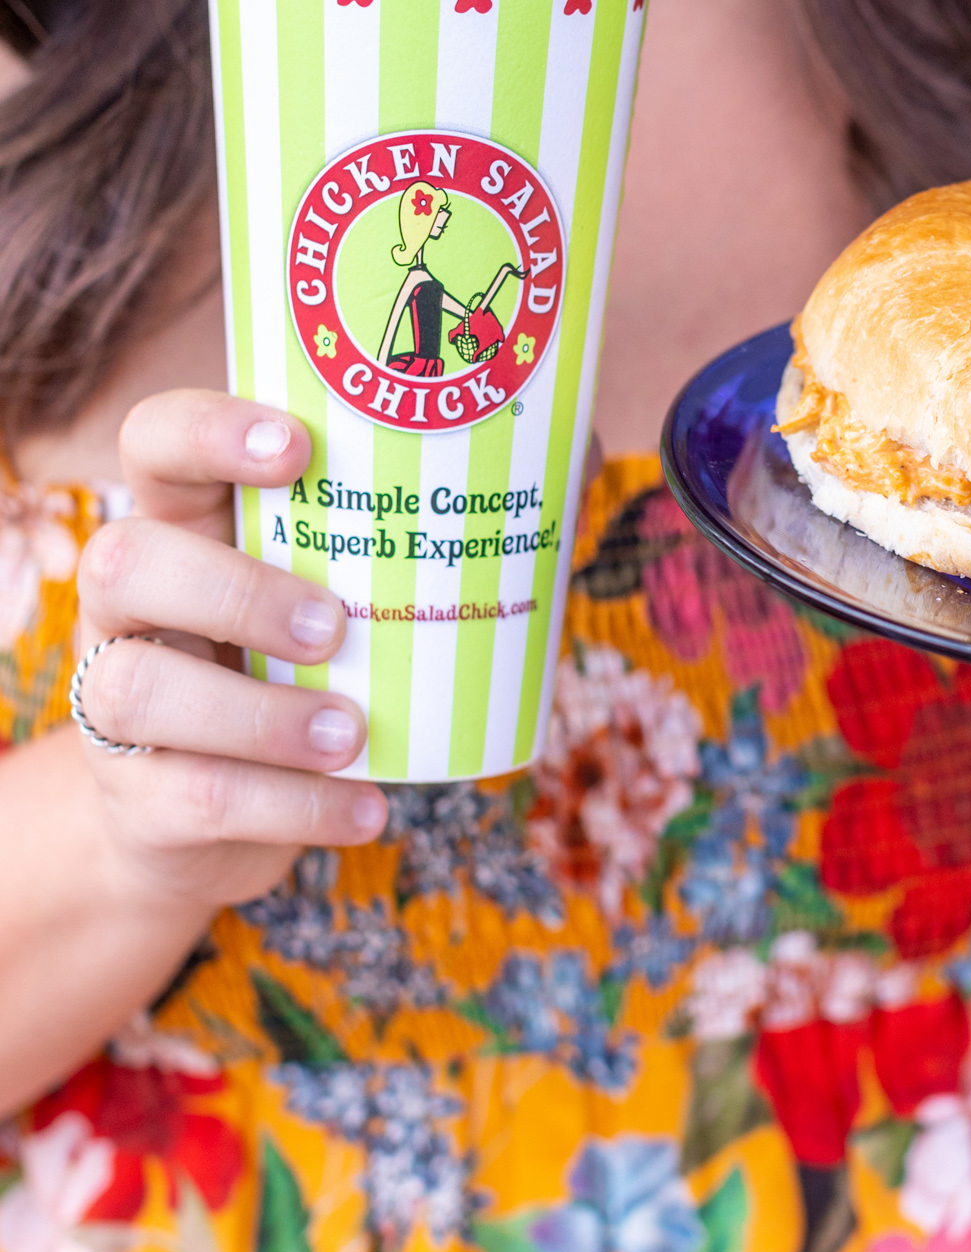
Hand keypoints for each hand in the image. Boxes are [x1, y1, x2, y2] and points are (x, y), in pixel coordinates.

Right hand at [73, 390, 386, 913]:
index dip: (208, 431)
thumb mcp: (343, 590)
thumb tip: (577, 451)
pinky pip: (193, 799)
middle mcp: (130, 604)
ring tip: (350, 733)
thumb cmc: (302, 664)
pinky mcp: (137, 799)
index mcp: (185, 523)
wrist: (204, 820)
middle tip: (333, 626)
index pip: (155, 440)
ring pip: (138, 690)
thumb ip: (426, 530)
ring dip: (259, 716)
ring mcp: (112, 703)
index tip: (299, 448)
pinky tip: (365, 808)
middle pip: (124, 561)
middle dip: (234, 591)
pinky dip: (292, 808)